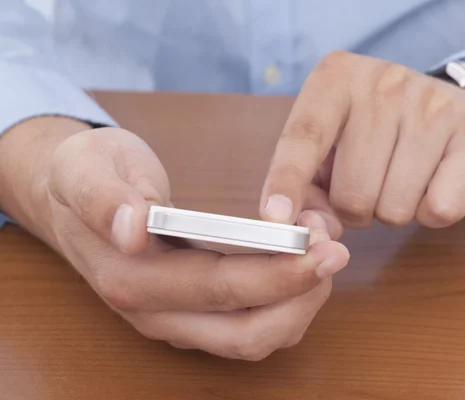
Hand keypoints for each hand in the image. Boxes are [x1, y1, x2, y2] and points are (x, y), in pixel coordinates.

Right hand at [0, 118, 348, 359]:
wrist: (69, 199)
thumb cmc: (84, 176)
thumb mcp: (84, 168)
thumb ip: (106, 198)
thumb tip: (133, 228)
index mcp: (131, 277)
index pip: (217, 288)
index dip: (275, 274)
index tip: (319, 247)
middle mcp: (155, 312)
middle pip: (246, 331)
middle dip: (301, 295)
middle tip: (337, 250)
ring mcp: (175, 320)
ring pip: (253, 339)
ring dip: (299, 305)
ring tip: (324, 253)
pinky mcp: (191, 316)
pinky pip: (250, 329)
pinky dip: (285, 306)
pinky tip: (302, 266)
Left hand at [260, 51, 464, 228]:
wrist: (453, 106)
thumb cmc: (376, 133)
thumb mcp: (330, 149)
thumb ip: (308, 190)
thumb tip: (316, 232)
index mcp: (335, 79)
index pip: (302, 139)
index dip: (285, 184)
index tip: (275, 220)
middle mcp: (383, 83)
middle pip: (352, 195)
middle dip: (356, 209)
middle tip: (373, 181)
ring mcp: (433, 104)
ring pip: (394, 209)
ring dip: (393, 210)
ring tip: (404, 176)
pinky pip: (441, 211)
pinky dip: (433, 213)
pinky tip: (436, 181)